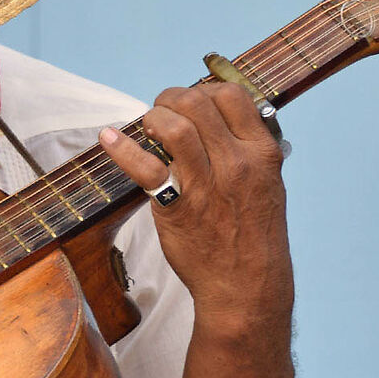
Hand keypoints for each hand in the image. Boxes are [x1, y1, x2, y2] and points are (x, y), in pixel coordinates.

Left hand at [101, 83, 292, 346]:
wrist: (245, 287)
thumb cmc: (254, 237)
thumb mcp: (269, 185)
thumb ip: (249, 151)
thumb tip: (225, 121)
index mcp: (262, 152)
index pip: (232, 95)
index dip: (205, 90)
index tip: (192, 102)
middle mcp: (237, 163)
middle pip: (197, 102)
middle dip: (172, 98)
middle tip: (162, 110)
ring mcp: (206, 184)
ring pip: (174, 125)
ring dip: (153, 116)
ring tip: (147, 125)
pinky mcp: (177, 206)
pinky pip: (145, 167)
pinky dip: (122, 148)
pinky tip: (109, 138)